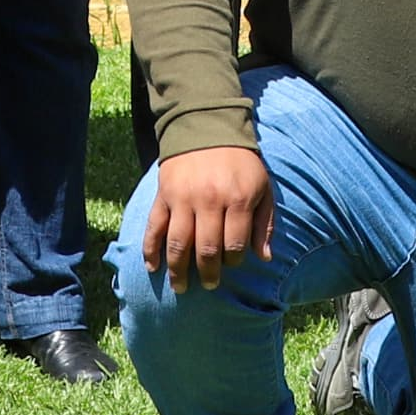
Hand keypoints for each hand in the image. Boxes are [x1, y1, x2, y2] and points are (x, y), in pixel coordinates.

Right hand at [139, 145, 272, 294]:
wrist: (208, 127)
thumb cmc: (241, 163)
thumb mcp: (262, 187)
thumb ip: (264, 223)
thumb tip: (265, 257)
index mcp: (238, 199)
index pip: (234, 245)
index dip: (233, 261)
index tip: (231, 264)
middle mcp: (209, 200)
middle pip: (206, 249)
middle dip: (208, 273)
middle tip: (209, 286)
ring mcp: (183, 198)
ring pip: (178, 243)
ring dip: (177, 270)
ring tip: (181, 287)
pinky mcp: (164, 194)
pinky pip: (154, 226)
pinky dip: (150, 249)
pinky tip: (152, 267)